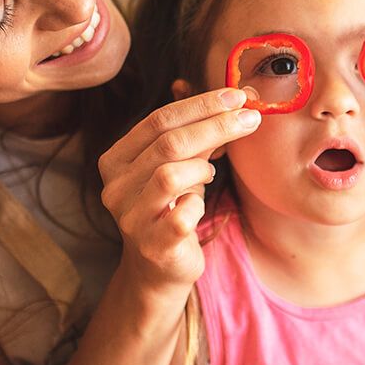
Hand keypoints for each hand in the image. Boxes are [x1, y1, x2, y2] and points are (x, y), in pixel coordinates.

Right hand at [99, 88, 260, 287]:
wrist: (159, 268)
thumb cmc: (172, 207)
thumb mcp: (178, 165)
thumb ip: (196, 132)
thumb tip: (237, 97)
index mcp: (116, 160)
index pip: (158, 120)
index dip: (201, 105)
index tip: (237, 96)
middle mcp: (115, 187)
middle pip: (168, 143)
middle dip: (215, 125)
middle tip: (249, 117)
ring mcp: (131, 218)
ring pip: (170, 175)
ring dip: (201, 167)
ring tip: (209, 172)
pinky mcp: (153, 245)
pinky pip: (184, 214)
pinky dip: (199, 204)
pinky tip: (199, 205)